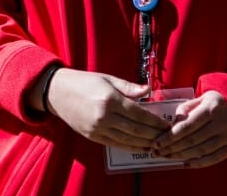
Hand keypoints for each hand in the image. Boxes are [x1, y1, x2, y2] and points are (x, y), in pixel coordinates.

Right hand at [45, 68, 171, 150]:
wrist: (58, 92)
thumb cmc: (85, 82)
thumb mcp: (108, 79)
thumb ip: (129, 87)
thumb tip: (149, 90)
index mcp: (110, 99)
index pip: (139, 114)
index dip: (155, 121)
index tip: (167, 123)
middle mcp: (104, 116)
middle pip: (136, 130)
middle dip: (154, 134)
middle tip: (168, 135)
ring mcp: (98, 128)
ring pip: (128, 140)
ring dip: (145, 144)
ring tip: (158, 144)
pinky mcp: (92, 136)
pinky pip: (116, 144)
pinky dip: (131, 147)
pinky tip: (141, 146)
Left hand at [151, 91, 226, 166]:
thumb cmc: (215, 103)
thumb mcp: (201, 98)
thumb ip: (186, 108)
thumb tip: (173, 124)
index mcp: (211, 108)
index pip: (188, 126)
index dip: (171, 136)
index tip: (158, 142)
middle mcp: (221, 123)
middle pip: (192, 140)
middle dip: (173, 147)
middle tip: (159, 152)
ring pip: (201, 151)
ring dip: (182, 156)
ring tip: (168, 157)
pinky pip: (213, 158)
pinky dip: (198, 163)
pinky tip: (185, 163)